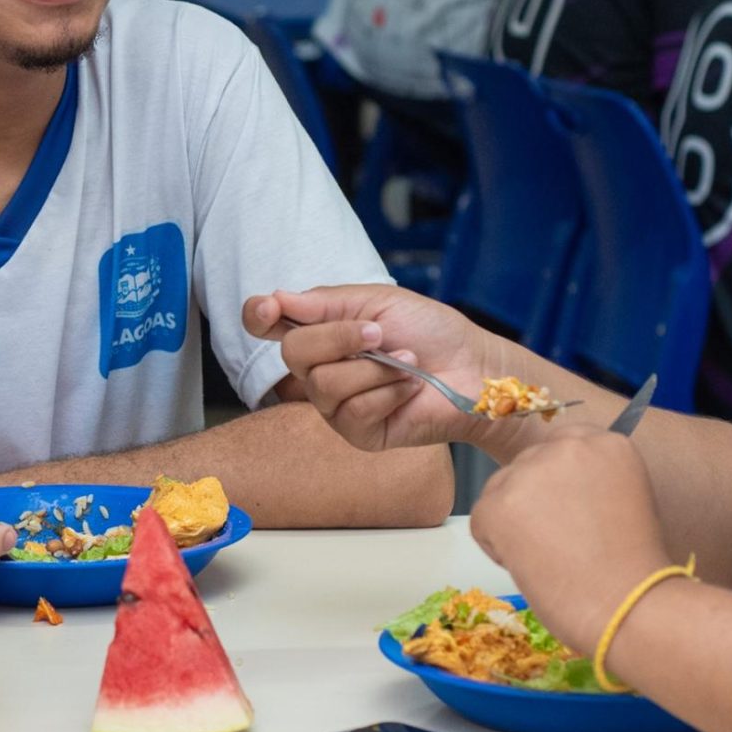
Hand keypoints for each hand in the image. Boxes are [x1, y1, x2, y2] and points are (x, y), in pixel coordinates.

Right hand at [243, 286, 513, 452]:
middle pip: (292, 354)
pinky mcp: (358, 432)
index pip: (266, 324)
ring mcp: (336, 404)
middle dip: (338, 338)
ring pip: (323, 384)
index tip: (272, 311)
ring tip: (407, 363)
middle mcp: (321, 368)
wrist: (473, 368)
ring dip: (373, 368)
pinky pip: (352, 412)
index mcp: (321, 331)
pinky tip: (409, 390)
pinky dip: (387, 394)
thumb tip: (276, 298)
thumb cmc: (432, 332)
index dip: (258, 316)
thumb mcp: (379, 301)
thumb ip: (325, 303)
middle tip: (379, 333)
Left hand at [468, 428, 672, 652]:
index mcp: (607, 444)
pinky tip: (534, 566)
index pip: (562, 446)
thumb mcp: (626, 503)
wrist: (628, 606)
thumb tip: (556, 491)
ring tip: (553, 558)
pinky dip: (498, 549)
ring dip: (515, 524)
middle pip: (528, 465)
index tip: (572, 512)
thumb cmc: (634, 572)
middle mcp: (568, 447)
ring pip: (502, 492)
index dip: (560, 483)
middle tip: (564, 542)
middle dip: (535, 502)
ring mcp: (530, 472)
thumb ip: (591, 482)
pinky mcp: (499, 503)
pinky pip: (482, 523)